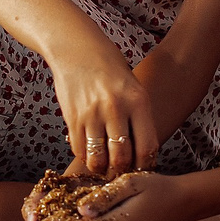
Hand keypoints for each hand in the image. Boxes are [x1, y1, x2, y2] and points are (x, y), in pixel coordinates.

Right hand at [48, 40, 159, 178]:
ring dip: (102, 168)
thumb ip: (139, 119)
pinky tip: (90, 153)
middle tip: (121, 172)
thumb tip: (142, 154)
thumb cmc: (110, 70)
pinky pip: (80, 149)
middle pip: (122, 158)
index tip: (142, 169)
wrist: (77, 48)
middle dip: (122, 171)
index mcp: (138, 102)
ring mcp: (92, 114)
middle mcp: (115, 109)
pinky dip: (85, 157)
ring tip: (104, 167)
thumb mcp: (134, 89)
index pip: (147, 147)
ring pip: (98, 159)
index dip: (145, 165)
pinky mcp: (72, 117)